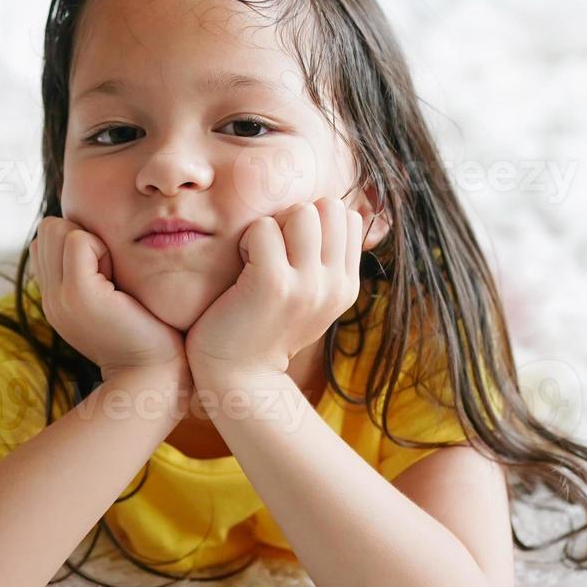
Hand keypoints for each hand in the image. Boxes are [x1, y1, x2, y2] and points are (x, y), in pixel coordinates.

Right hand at [28, 216, 188, 384]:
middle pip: (48, 228)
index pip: (44, 238)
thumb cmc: (143, 330)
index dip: (75, 242)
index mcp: (53, 297)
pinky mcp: (78, 294)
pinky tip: (118, 281)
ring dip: (92, 242)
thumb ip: (85, 269)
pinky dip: (102, 249)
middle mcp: (48, 297)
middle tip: (109, 273)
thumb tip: (80, 232)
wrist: (153, 372)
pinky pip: (78, 240)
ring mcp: (58, 297)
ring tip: (112, 277)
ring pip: (59, 229)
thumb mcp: (104, 297)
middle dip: (81, 237)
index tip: (103, 273)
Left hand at [184, 197, 364, 381]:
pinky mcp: (273, 284)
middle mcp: (334, 285)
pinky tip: (241, 268)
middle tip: (272, 251)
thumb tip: (325, 209)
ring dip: (272, 226)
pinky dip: (247, 240)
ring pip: (301, 212)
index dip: (314, 220)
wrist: (238, 379)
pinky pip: (264, 228)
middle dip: (295, 216)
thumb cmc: (262, 330)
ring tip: (257, 258)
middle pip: (329, 207)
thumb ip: (322, 261)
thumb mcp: (307, 298)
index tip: (290, 251)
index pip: (347, 216)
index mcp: (346, 286)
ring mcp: (307, 285)